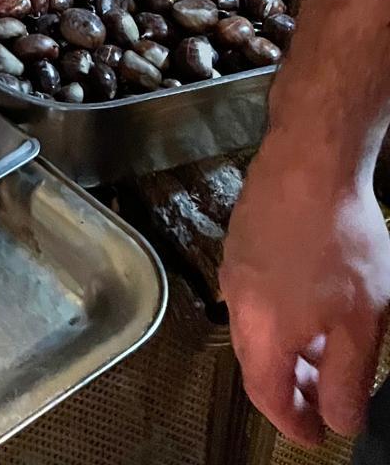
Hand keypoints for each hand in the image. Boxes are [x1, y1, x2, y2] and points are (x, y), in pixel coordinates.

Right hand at [221, 144, 389, 446]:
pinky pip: (256, 292)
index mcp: (262, 333)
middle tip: (329, 394)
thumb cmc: (339, 240)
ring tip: (328, 345)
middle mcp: (237, 302)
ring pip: (256, 326)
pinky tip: (312, 297)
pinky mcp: (241, 238)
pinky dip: (281, 312)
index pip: (268, 398)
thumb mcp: (362, 324)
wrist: (310, 161)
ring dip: (289, 348)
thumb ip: (347, 381)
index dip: (295, 425)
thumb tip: (337, 419)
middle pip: (257, 363)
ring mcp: (235, 266)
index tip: (318, 435)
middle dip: (293, 387)